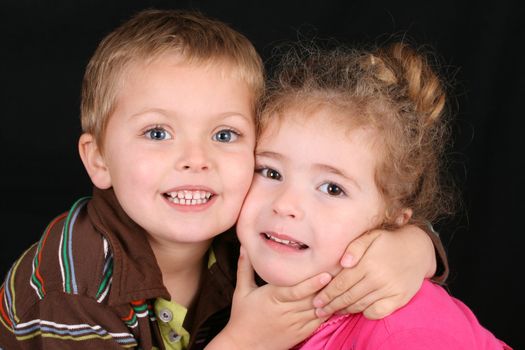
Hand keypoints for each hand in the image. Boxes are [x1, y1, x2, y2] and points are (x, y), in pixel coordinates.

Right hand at [206, 247, 331, 349]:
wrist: (244, 346)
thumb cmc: (242, 317)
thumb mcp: (241, 291)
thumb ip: (244, 268)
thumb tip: (245, 246)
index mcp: (272, 299)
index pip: (295, 291)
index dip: (311, 284)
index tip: (325, 274)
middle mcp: (285, 312)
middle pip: (311, 298)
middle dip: (327, 287)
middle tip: (343, 272)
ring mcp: (294, 324)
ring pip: (317, 310)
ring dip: (330, 299)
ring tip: (344, 284)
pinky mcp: (300, 333)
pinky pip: (318, 322)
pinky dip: (328, 312)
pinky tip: (337, 301)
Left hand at [312, 225, 435, 319]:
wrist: (417, 249)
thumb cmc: (388, 241)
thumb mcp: (370, 236)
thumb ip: (354, 247)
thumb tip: (342, 263)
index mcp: (368, 263)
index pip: (341, 283)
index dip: (327, 294)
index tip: (316, 302)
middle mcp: (378, 278)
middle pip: (349, 297)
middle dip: (331, 306)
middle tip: (319, 311)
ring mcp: (390, 290)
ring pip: (361, 305)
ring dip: (345, 310)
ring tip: (333, 311)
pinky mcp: (399, 299)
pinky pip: (378, 312)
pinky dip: (366, 313)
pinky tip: (358, 310)